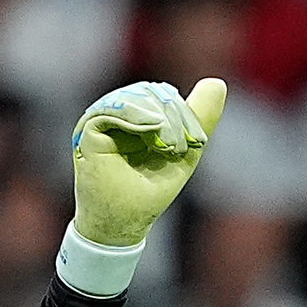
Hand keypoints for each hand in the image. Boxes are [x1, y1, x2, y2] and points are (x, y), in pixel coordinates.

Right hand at [71, 78, 226, 247]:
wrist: (122, 223)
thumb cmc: (149, 193)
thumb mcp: (185, 154)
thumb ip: (199, 119)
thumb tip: (217, 83)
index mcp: (141, 120)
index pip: (166, 98)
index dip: (185, 114)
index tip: (193, 143)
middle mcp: (121, 116)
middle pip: (154, 93)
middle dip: (175, 116)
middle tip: (178, 147)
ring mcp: (104, 121)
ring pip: (138, 97)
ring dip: (160, 118)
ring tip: (167, 146)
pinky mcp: (89, 128)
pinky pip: (116, 107)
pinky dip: (138, 114)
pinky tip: (152, 129)